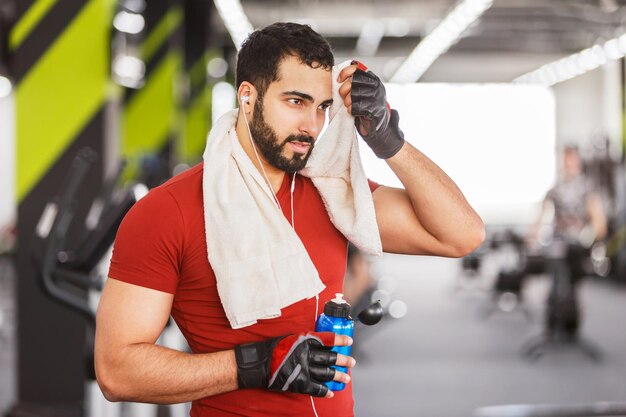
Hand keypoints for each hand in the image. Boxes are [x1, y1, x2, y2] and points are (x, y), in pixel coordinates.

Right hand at [235, 332, 354, 397]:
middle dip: (343, 360)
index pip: (327, 339)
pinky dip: (324, 391)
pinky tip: (330, 392)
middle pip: (330, 358)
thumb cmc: (274, 349)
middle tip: (351, 362)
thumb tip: (320, 343)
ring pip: (326, 373)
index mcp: (305, 341)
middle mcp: (306, 354)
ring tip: (346, 378)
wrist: (260, 363)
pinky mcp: (300, 383)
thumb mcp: (291, 338)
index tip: (349, 342)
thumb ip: (306, 340)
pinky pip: (316, 388)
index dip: (339, 340)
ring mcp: (304, 369)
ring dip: (338, 376)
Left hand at [338, 61, 404, 158]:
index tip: (339, 80)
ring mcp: (377, 98)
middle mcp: (376, 86)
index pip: (357, 68)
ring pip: (354, 94)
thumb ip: (354, 83)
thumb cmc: (366, 107)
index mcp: (372, 79)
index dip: (345, 72)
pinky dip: (351, 110)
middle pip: (354, 81)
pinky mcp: (375, 110)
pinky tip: (352, 112)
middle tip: (343, 97)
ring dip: (347, 101)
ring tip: (348, 105)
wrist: (378, 126)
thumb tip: (338, 79)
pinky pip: (357, 107)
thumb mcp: (361, 92)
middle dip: (344, 89)